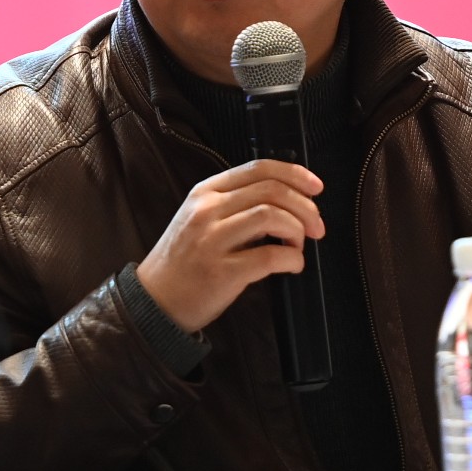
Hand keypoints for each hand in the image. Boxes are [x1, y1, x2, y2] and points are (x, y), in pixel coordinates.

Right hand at [136, 159, 324, 332]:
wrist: (154, 301)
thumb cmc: (184, 261)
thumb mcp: (200, 219)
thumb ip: (236, 204)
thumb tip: (288, 202)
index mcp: (205, 192)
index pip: (258, 168)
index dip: (295, 174)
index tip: (316, 187)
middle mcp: (207, 210)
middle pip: (272, 191)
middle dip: (305, 207)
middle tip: (317, 226)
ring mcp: (212, 240)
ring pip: (272, 216)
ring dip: (297, 231)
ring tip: (298, 246)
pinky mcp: (222, 272)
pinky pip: (271, 256)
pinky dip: (292, 259)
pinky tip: (293, 265)